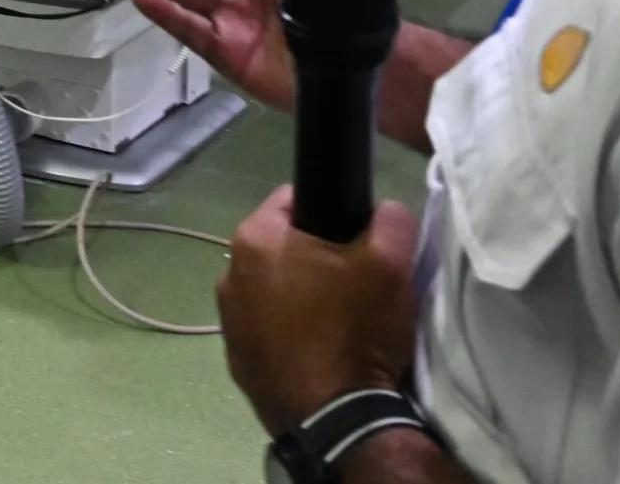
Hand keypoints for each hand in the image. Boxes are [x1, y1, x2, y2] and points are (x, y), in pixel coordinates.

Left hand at [218, 186, 421, 436]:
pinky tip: (319, 350)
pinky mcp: (238, 363)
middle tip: (352, 278)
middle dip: (312, 255)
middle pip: (280, 248)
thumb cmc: (356, 329)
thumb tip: (382, 210)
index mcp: (254, 240)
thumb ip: (390, 220)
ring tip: (337, 319)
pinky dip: (288, 334)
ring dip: (298, 296)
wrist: (338, 421)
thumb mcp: (390, 263)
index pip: (292, 199)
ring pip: (271, 291)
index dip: (328, 209)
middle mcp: (228, 276)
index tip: (354, 235)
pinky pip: (266, 332)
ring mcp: (228, 324)